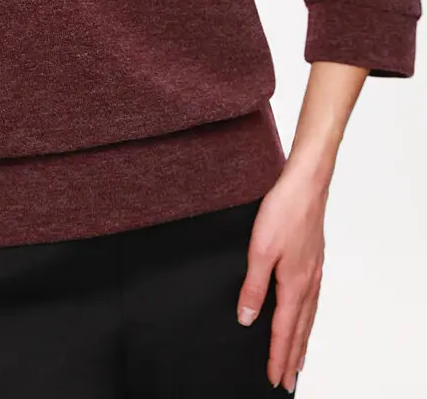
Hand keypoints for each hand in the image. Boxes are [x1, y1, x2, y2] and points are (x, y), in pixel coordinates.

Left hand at [236, 164, 326, 390]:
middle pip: (300, 329)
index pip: (284, 330)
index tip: (273, 378)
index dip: (277, 356)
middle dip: (292, 357)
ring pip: (308, 315)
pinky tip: (305, 314)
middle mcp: (308, 282)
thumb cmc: (284, 211)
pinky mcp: (314, 259)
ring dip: (302, 339)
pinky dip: (308, 317)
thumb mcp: (260, 250)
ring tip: (298, 358)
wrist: (306, 184)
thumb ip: (253, 286)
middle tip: (288, 380)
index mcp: (295, 284)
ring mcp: (314, 270)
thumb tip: (248, 318)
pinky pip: (312, 299)